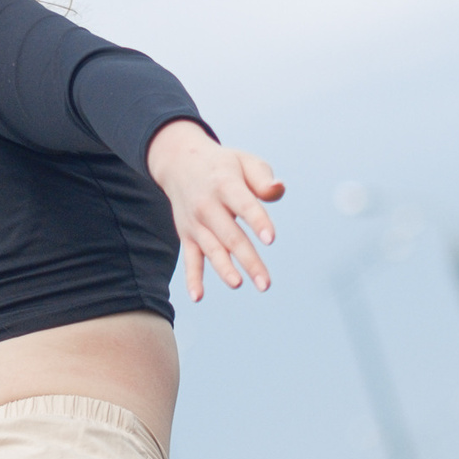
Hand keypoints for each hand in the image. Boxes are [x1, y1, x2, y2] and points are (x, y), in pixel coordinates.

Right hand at [146, 119, 283, 302]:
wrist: (179, 162)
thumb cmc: (223, 166)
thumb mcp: (244, 162)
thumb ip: (263, 178)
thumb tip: (279, 189)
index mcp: (225, 185)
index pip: (244, 205)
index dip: (257, 221)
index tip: (270, 239)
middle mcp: (208, 206)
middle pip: (231, 236)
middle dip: (248, 260)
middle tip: (265, 284)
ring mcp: (196, 224)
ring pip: (212, 250)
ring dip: (224, 269)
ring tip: (238, 284)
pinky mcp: (188, 236)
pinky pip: (190, 259)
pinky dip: (192, 278)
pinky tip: (198, 297)